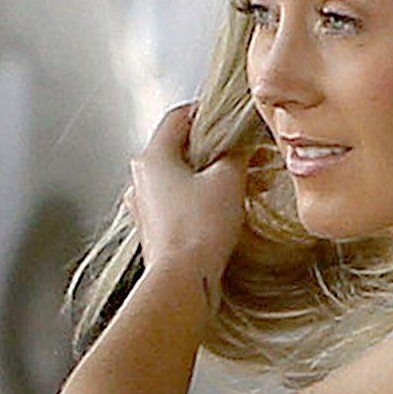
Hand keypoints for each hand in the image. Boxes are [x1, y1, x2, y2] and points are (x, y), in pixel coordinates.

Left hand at [128, 101, 250, 298]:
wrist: (183, 281)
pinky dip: (206, 197)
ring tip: (250, 180)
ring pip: (184, 176)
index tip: (233, 118)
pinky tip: (233, 205)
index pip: (179, 116)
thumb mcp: (228, 178)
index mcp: (152, 157)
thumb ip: (236, 152)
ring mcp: (146, 205)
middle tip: (249, 152)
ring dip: (217, 175)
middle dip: (220, 149)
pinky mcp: (156, 228)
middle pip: (183, 148)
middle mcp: (142, 179)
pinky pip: (182, 201)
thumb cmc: (199, 228)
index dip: (210, 113)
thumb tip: (242, 142)